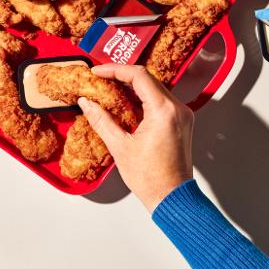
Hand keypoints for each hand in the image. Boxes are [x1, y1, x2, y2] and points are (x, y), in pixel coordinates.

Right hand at [78, 64, 193, 211]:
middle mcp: (178, 108)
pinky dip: (142, 98)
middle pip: (148, 79)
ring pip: (154, 88)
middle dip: (122, 76)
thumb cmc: (150, 178)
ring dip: (132, 86)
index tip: (97, 72)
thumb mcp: (120, 147)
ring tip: (109, 89)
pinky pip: (160, 100)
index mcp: (164, 111)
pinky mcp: (181, 122)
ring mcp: (182, 115)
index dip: (115, 70)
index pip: (139, 76)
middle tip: (100, 79)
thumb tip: (86, 102)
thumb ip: (101, 120)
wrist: (172, 198)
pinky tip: (125, 103)